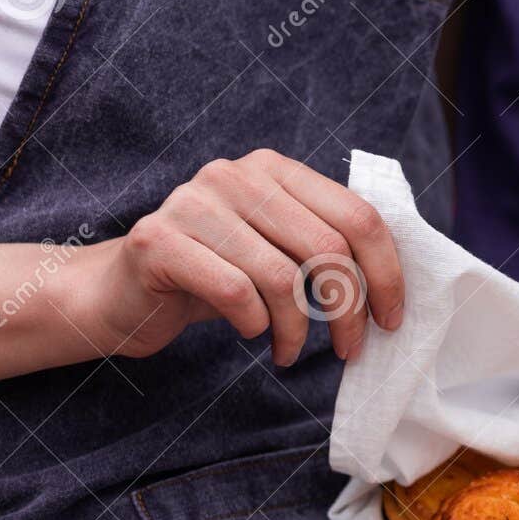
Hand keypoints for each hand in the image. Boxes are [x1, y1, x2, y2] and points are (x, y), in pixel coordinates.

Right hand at [83, 149, 403, 365]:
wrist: (125, 293)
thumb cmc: (218, 276)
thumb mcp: (278, 251)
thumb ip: (326, 247)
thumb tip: (393, 288)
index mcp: (276, 170)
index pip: (359, 218)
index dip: (386, 275)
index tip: (389, 321)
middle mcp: (236, 175)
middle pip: (329, 250)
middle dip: (348, 312)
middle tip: (347, 350)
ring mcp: (193, 202)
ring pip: (283, 278)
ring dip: (297, 330)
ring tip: (288, 350)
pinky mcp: (158, 240)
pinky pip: (236, 293)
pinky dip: (255, 325)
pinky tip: (250, 333)